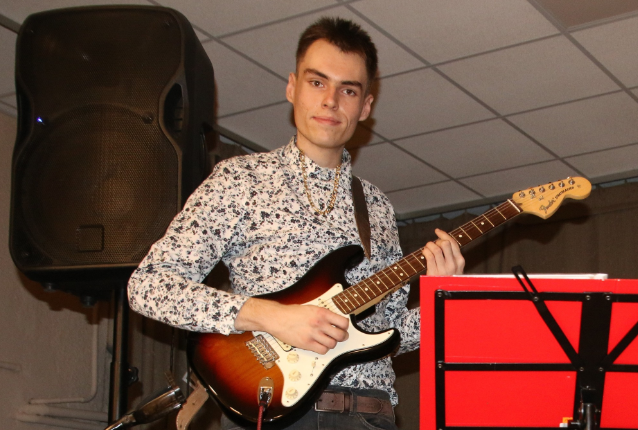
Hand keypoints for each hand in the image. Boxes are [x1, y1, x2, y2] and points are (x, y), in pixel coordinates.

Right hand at [234, 298, 348, 354]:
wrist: (277, 318)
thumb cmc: (291, 312)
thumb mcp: (311, 308)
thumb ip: (323, 314)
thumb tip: (334, 320)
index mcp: (322, 312)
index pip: (343, 322)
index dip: (345, 326)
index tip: (343, 327)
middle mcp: (319, 323)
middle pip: (340, 335)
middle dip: (342, 337)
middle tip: (340, 336)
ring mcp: (313, 334)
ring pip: (332, 344)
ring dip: (332, 343)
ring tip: (328, 340)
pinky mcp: (307, 343)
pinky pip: (322, 350)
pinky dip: (323, 349)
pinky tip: (319, 345)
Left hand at [422, 228, 464, 275]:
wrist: (445, 293)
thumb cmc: (449, 278)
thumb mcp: (456, 266)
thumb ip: (452, 255)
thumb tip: (442, 239)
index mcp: (460, 261)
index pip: (452, 243)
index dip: (444, 234)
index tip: (437, 231)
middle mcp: (453, 264)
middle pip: (445, 243)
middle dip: (437, 241)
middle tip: (433, 244)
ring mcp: (444, 268)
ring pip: (436, 249)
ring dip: (429, 245)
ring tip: (427, 248)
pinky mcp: (434, 272)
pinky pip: (429, 256)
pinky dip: (425, 251)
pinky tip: (424, 253)